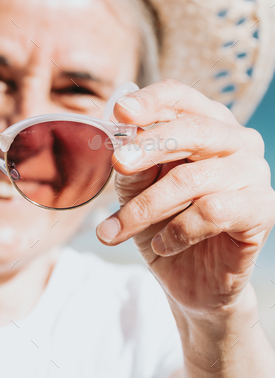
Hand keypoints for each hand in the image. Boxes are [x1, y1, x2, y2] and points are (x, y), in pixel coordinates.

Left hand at [95, 79, 274, 314]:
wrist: (192, 280)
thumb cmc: (165, 223)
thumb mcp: (137, 188)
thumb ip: (133, 160)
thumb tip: (120, 136)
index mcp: (206, 123)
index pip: (180, 97)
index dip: (150, 101)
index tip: (120, 112)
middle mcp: (237, 141)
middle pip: (192, 129)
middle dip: (149, 146)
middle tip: (118, 163)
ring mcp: (254, 173)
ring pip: (192, 178)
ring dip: (146, 207)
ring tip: (117, 230)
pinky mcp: (263, 209)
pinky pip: (212, 211)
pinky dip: (177, 231)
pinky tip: (162, 245)